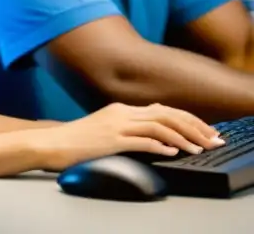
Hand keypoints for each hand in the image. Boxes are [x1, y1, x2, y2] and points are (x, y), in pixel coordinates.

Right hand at [36, 102, 224, 170]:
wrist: (50, 142)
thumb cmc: (75, 139)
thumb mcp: (104, 128)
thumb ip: (127, 128)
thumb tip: (154, 135)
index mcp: (120, 108)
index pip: (162, 109)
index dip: (187, 118)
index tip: (203, 130)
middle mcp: (120, 112)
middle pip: (165, 113)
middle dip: (192, 126)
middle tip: (210, 138)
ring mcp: (115, 125)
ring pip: (158, 125)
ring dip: (182, 138)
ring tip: (198, 148)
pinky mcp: (110, 139)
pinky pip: (142, 140)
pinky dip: (161, 146)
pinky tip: (172, 152)